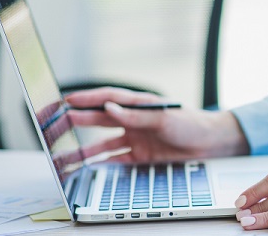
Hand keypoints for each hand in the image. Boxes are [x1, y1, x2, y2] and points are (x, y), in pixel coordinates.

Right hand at [65, 87, 249, 162]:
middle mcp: (134, 120)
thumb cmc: (191, 123)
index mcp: (139, 104)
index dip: (87, 99)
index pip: (108, 99)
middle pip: (100, 121)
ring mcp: (136, 138)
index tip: (67, 101)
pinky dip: (102, 163)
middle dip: (78, 123)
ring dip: (86, 149)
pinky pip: (117, 160)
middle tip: (57, 125)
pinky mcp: (141, 156)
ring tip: (66, 154)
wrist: (210, 143)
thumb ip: (136, 115)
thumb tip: (109, 109)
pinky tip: (88, 168)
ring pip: (104, 143)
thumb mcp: (164, 117)